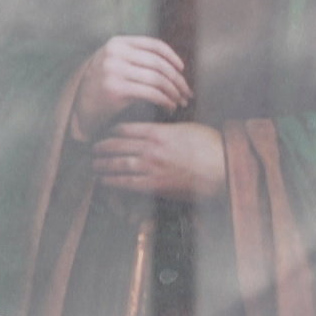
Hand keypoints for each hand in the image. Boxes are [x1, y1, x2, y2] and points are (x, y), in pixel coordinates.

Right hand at [64, 35, 190, 136]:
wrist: (80, 110)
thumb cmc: (102, 89)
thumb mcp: (114, 64)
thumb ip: (136, 58)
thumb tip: (172, 64)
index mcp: (117, 43)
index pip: (153, 45)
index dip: (172, 57)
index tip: (182, 70)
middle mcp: (115, 53)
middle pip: (158, 63)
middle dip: (177, 79)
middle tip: (187, 92)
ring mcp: (114, 70)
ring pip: (157, 79)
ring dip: (174, 92)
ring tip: (180, 101)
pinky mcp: (116, 89)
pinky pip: (151, 94)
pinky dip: (165, 101)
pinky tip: (170, 107)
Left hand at [90, 121, 228, 197]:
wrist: (222, 169)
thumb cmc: (210, 147)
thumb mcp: (186, 129)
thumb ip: (166, 129)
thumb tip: (154, 130)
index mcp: (159, 132)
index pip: (125, 129)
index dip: (111, 132)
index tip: (106, 134)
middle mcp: (151, 148)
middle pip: (117, 145)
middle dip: (102, 148)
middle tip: (93, 150)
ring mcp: (152, 167)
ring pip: (118, 164)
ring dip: (103, 165)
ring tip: (95, 165)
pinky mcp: (156, 186)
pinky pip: (127, 183)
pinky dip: (113, 182)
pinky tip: (105, 181)